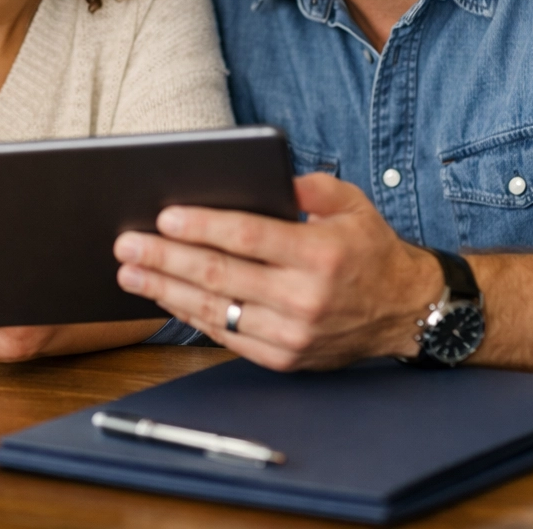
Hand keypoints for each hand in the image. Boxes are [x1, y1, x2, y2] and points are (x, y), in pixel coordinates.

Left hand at [113, 173, 442, 370]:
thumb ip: (311, 185)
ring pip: (215, 310)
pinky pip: (225, 336)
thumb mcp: (351, 205)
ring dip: (165, 291)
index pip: (248, 237)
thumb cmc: (369, 250)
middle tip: (127, 244)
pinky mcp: (283, 357)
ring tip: (130, 273)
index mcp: (320, 254)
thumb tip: (269, 174)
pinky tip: (164, 298)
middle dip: (165, 258)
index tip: (164, 216)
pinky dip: (190, 316)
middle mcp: (304, 297)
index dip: (203, 226)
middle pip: (220, 276)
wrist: (405, 312)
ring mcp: (292, 333)